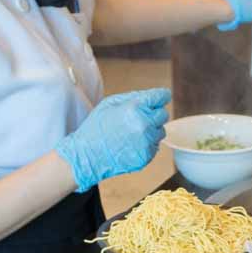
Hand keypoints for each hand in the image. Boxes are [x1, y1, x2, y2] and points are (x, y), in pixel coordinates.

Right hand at [54, 88, 171, 192]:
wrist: (88, 155)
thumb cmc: (96, 128)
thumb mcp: (110, 103)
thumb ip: (134, 97)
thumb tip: (152, 96)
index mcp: (135, 108)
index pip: (162, 96)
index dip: (160, 96)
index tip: (160, 98)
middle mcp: (144, 125)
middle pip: (164, 114)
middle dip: (154, 114)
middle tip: (138, 118)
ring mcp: (146, 142)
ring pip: (161, 131)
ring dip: (151, 130)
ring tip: (132, 133)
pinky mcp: (146, 156)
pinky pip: (155, 146)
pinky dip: (147, 144)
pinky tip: (131, 144)